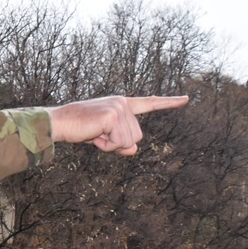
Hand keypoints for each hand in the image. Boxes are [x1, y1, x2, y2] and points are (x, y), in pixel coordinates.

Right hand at [47, 95, 187, 155]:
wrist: (61, 123)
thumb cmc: (80, 130)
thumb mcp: (105, 138)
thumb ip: (122, 143)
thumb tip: (133, 150)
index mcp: (122, 104)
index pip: (149, 103)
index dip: (168, 103)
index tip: (186, 98)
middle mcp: (123, 103)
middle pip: (137, 137)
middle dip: (118, 143)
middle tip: (98, 135)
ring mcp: (119, 108)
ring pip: (129, 142)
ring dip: (111, 145)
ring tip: (95, 134)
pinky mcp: (113, 116)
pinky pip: (120, 143)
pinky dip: (106, 146)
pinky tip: (94, 135)